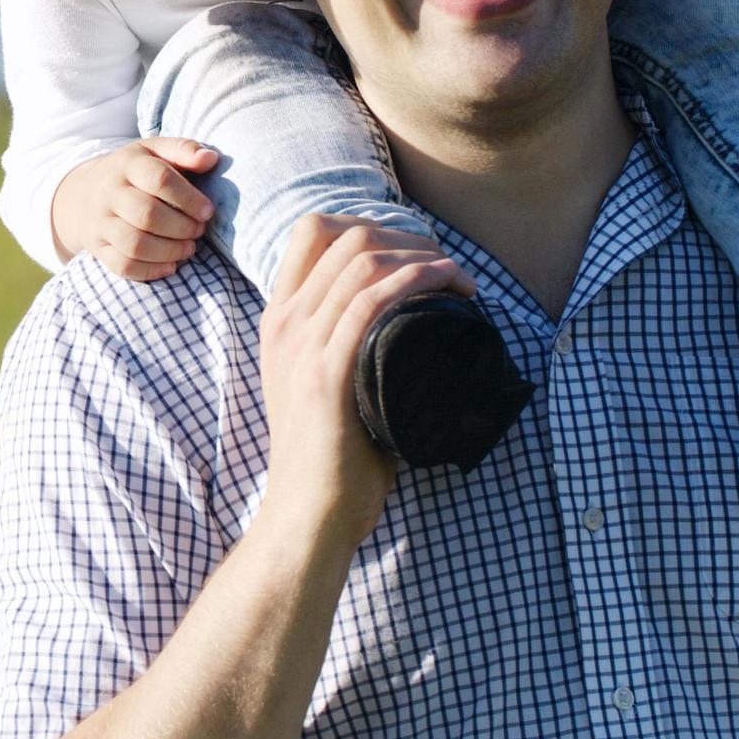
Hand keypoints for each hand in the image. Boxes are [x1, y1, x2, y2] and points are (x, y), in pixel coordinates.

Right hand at [53, 137, 217, 280]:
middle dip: (182, 227)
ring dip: (170, 251)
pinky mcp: (97, 247)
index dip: (189, 199)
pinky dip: (150, 271)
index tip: (207, 211)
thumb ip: (183, 150)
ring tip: (188, 248)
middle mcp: (109, 192)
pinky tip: (170, 266)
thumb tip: (210, 159)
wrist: (83, 194)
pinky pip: (122, 266)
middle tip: (198, 230)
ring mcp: (100, 222)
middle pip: (147, 215)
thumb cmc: (132, 171)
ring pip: (135, 244)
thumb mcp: (154, 150)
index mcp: (127, 164)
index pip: (159, 179)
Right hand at [261, 217, 473, 539]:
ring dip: (423, 256)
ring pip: (361, 260)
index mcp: (278, 319)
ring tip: (459, 279)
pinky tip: (445, 283)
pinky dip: (414, 280)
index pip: (312, 231)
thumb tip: (404, 326)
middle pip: (343, 234)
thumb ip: (344, 351)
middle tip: (449, 268)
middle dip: (408, 237)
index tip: (415, 252)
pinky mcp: (324, 373)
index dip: (370, 224)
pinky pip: (368, 302)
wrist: (308, 514)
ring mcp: (301, 345)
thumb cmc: (332, 458)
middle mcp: (284, 322)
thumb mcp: (322, 385)